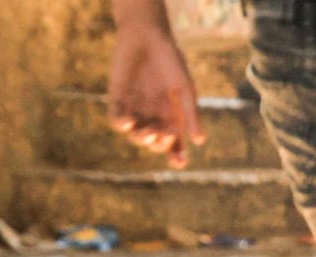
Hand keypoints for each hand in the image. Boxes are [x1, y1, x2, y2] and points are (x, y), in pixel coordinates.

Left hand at [105, 5, 204, 168]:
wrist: (147, 35)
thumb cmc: (170, 60)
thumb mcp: (185, 88)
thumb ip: (190, 114)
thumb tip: (199, 141)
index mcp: (172, 116)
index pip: (174, 143)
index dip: (176, 156)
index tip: (180, 162)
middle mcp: (153, 116)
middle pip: (155, 142)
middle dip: (160, 144)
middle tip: (164, 134)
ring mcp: (134, 108)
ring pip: (135, 134)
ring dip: (142, 139)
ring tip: (149, 132)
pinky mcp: (117, 98)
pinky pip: (116, 119)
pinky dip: (121, 124)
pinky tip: (129, 122)